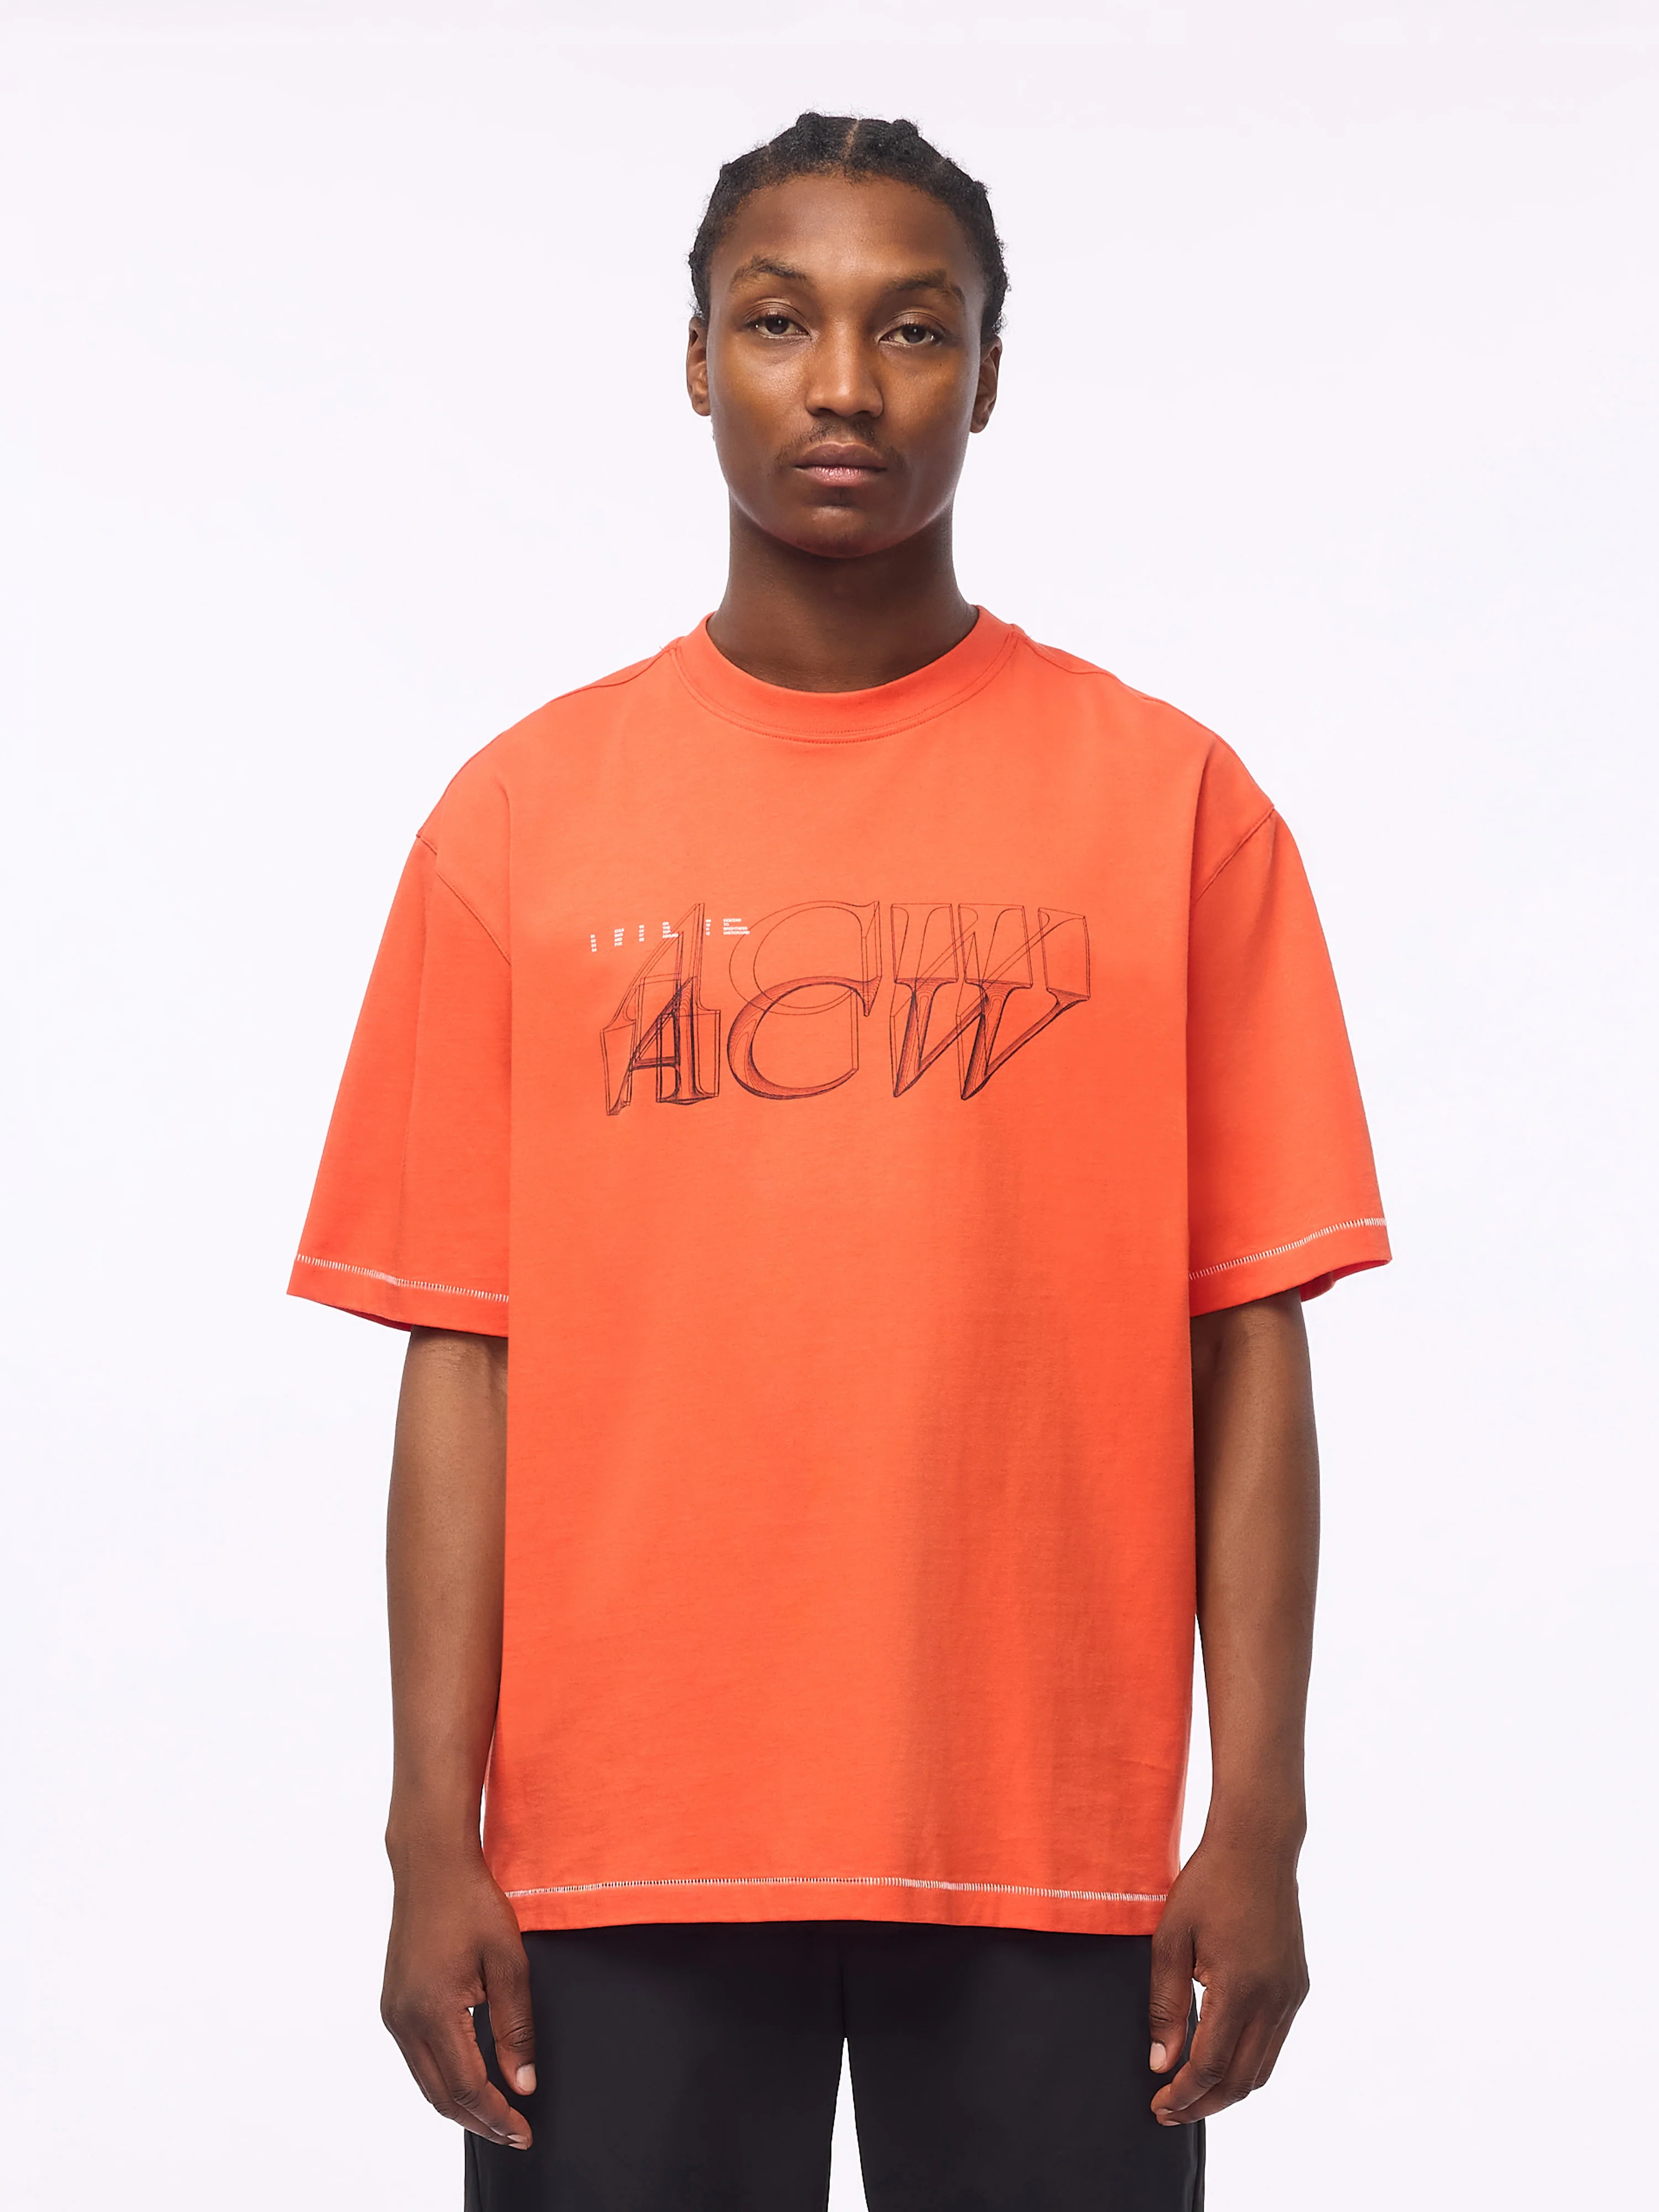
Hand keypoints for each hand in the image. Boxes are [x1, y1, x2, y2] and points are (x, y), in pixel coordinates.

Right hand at [380, 1847, 536, 2148]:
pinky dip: (443, 2079)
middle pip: (441, 2096)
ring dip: (460, 2105)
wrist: (431, 1865)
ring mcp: (394, 2013)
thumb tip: (522, 2083)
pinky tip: (468, 2079)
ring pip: (426, 2082)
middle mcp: (404, 2020)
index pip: (467, 2087)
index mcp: (433, 2011)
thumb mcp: (509, 1962)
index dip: (498, 2117)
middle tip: (514, 2133)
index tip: (524, 2131)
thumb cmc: (472, 1903)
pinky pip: (417, 2059)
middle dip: (479, 2121)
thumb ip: (515, 2028)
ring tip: (496, 2115)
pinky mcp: (393, 2004)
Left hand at [1147, 1832, 1308, 2126]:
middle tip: (1170, 2112)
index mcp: (1240, 1988)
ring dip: (1228, 2088)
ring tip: (1192, 2094)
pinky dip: (1247, 2061)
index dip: (1183, 2094)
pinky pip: (1274, 2041)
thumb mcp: (1171, 1939)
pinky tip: (1220, 2057)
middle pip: (1241, 2079)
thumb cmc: (1207, 1885)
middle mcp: (1275, 1999)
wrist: (1257, 1846)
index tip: (1158, 2105)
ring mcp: (1291, 1994)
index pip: (1210, 2065)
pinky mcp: (1298, 1986)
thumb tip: (1162, 2063)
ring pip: (1262, 2067)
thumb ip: (1165, 2004)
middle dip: (1204, 2104)